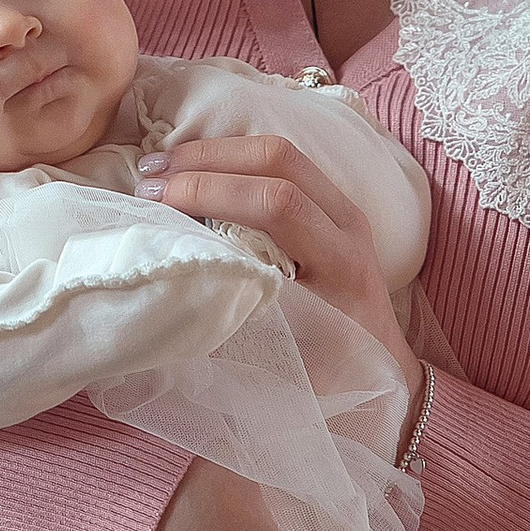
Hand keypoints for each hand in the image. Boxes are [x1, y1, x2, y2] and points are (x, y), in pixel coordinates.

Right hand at [143, 130, 423, 427]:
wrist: (382, 370)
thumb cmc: (327, 377)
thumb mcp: (284, 361)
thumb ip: (235, 327)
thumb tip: (166, 294)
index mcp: (341, 266)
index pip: (279, 203)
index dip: (214, 192)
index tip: (158, 204)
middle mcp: (347, 228)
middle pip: (279, 161)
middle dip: (206, 160)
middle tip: (147, 179)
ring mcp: (342, 209)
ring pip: (280, 152)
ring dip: (214, 152)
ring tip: (159, 167)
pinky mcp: (329, 203)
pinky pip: (280, 163)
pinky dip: (230, 159)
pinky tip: (191, 170)